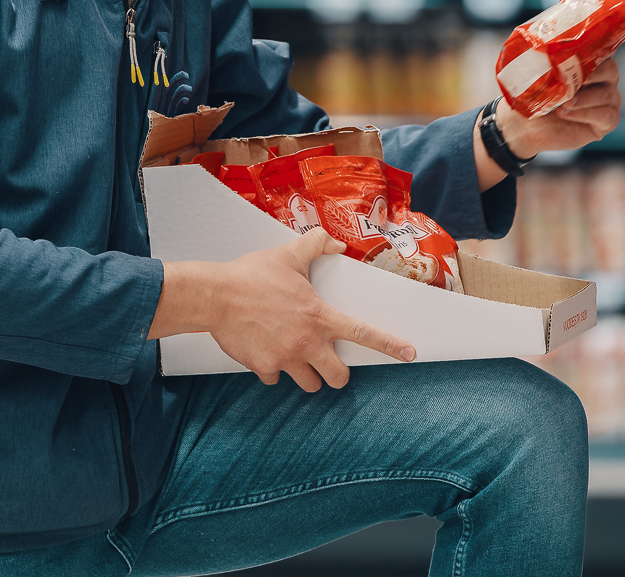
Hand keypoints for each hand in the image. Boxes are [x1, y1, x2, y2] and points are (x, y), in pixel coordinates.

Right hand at [148, 228, 416, 391]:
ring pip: (308, 383)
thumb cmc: (251, 275)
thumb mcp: (287, 255)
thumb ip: (314, 245)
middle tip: (326, 364)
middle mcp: (307, 342)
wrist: (214, 295)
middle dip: (335, 374)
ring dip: (304, 373)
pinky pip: (275, 378)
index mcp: (319, 316)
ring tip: (292, 356)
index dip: (390, 345)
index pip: (363, 333)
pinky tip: (263, 352)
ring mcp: (285, 358)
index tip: (410, 354)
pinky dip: (272, 369)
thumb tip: (333, 241)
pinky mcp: (264, 367)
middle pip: (337, 377)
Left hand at [500, 56, 622, 157]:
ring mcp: (609, 101)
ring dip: (584, 98)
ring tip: (564, 103)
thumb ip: (540, 60)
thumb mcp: (534, 76)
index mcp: (589, 64)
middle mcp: (604, 81)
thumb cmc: (533, 97)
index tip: (579, 51)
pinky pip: (606, 115)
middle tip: (574, 81)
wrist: (527, 128)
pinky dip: (584, 113)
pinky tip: (566, 114)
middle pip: (611, 70)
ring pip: (607, 94)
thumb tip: (536, 42)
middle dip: (594, 73)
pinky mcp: (607, 122)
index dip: (595, 49)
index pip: (602, 50)